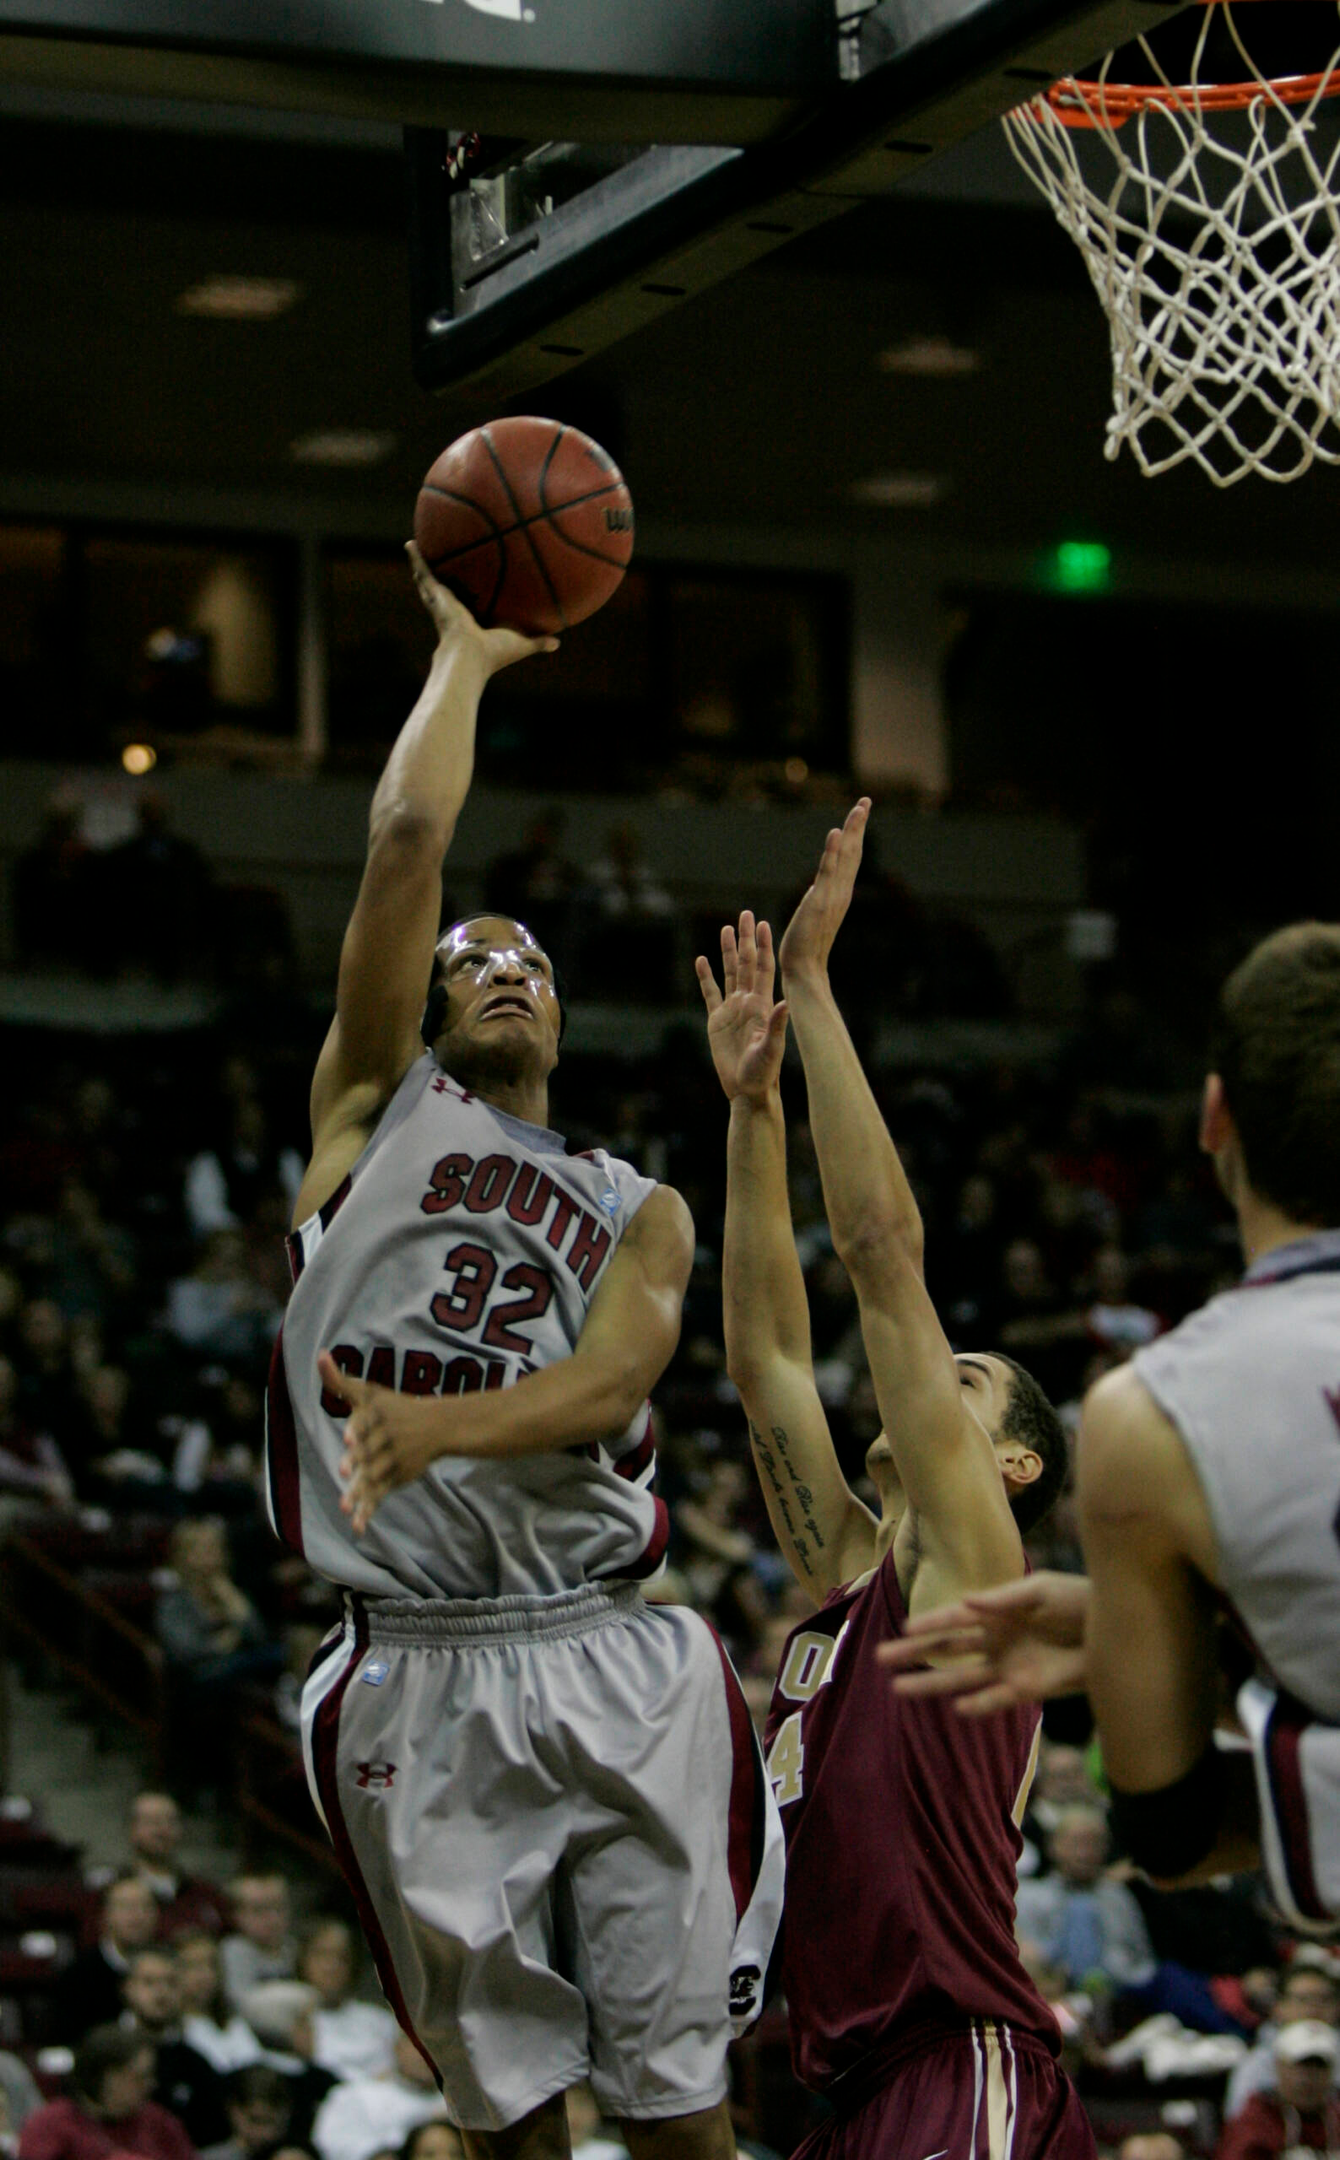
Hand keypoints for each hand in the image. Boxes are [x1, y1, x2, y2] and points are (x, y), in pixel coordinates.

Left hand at [318, 1350, 455, 1532]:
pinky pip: (379, 1496)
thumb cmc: (395, 1407)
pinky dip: (368, 1511)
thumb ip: (340, 1380)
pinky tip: (357, 1526)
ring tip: (344, 1507)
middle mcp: (387, 1439)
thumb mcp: (369, 1393)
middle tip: (344, 1471)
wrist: (439, 1426)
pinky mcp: (395, 1479)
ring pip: (373, 1478)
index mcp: (378, 1416)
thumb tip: (319, 1355)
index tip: (348, 1439)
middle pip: (369, 1452)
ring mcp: (392, 1461)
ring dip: (360, 1492)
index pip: (366, 1423)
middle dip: (358, 1462)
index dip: (357, 1430)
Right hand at [406, 539, 558, 674]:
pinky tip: (410, 543)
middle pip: (441, 592)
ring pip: (428, 580)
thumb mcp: (520, 644)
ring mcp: (440, 603)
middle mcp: (450, 611)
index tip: (462, 588)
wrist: (470, 657)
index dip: (461, 597)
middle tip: (433, 563)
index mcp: (467, 622)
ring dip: (421, 565)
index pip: (463, 606)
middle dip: (436, 579)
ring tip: (415, 547)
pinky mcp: (435, 596)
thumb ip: (537, 642)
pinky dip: (416, 558)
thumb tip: (557, 643)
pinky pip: (424, 572)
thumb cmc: (493, 655)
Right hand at [695, 912, 788, 1102]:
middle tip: (745, 914)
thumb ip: (777, 1027)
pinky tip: (701, 960)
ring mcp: (732, 1010)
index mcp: (762, 1005)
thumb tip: (785, 1003)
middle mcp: (748, 1002)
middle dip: (746, 939)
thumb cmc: (764, 1073)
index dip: (763, 946)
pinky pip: (709, 993)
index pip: (763, 968)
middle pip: (746, 963)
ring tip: (725, 929)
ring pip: (729, 973)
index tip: (762, 923)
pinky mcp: (716, 1021)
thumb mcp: (771, 1050)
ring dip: (727, 952)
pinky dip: (705, 976)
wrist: (747, 1089)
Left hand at [778, 798, 870, 982]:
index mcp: (840, 893)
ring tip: (860, 808)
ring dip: (853, 831)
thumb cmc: (806, 948)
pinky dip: (833, 852)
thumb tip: (816, 888)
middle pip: (853, 851)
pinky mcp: (819, 902)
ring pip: (845, 857)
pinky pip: (827, 872)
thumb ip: (819, 899)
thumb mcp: (815, 915)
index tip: (860, 811)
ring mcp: (832, 896)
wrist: (803, 969)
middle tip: (866, 800)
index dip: (856, 834)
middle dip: (859, 825)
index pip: (850, 857)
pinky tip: (836, 833)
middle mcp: (841, 892)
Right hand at [877, 1570, 1090, 1714]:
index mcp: (997, 1611)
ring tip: (899, 1689)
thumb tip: (965, 1601)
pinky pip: (996, 1700)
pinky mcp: (1029, 1689)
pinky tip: (957, 1708)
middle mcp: (996, 1640)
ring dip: (932, 1684)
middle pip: (947, 1649)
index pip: (955, 1618)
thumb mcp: (1041, 1591)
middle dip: (914, 1653)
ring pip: (962, 1678)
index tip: (903, 1628)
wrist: (1115, 1628)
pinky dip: (978, 1705)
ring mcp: (1010, 1665)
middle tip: (880, 1658)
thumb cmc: (1078, 1599)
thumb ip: (1003, 1598)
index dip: (929, 1622)